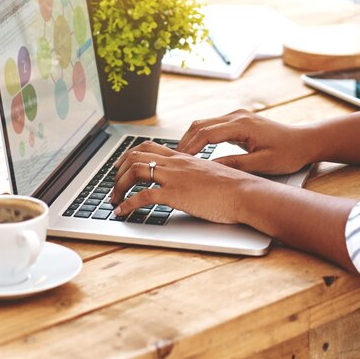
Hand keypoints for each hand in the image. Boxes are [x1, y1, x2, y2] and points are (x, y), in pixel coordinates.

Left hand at [110, 141, 265, 222]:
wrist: (246, 193)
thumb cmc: (235, 188)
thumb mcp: (210, 175)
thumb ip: (195, 175)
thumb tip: (189, 183)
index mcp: (184, 158)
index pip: (150, 146)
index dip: (130, 154)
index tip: (121, 165)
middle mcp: (176, 163)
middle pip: (136, 155)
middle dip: (118, 169)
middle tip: (112, 184)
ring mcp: (175, 178)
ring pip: (135, 171)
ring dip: (119, 185)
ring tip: (114, 199)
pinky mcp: (176, 194)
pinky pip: (144, 196)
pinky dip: (128, 204)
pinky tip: (122, 212)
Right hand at [177, 109, 312, 174]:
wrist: (304, 141)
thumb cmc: (288, 153)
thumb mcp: (262, 164)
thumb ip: (235, 164)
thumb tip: (210, 168)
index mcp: (242, 125)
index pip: (206, 133)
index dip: (190, 147)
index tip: (179, 161)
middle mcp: (236, 116)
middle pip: (200, 125)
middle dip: (184, 142)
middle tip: (172, 160)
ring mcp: (236, 117)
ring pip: (203, 124)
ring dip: (190, 139)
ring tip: (179, 158)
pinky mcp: (237, 121)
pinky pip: (211, 127)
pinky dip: (199, 138)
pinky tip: (194, 151)